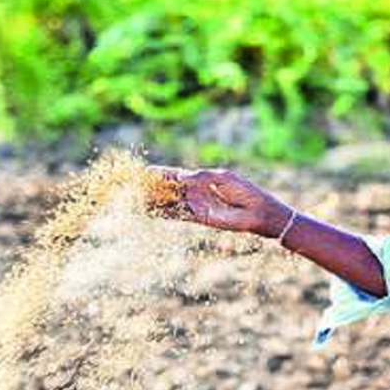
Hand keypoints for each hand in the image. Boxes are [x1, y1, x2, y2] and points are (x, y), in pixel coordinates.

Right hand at [148, 166, 293, 237]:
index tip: (142, 171)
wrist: (258, 212)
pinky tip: (149, 211)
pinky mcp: (198, 218)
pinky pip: (177, 214)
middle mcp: (194, 192)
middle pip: (167, 189)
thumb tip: (179, 177)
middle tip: (131, 186)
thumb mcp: (221, 178)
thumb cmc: (244, 191)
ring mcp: (195, 205)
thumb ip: (200, 176)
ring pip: (169, 202)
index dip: (159, 173)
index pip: (174, 175)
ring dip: (153, 201)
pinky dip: (163, 212)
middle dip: (151, 187)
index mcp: (199, 178)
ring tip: (134, 200)